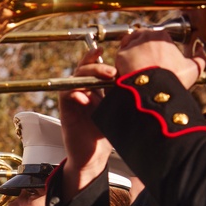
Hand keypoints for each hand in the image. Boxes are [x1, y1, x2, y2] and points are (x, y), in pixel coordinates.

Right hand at [59, 47, 116, 197]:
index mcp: (95, 90)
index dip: (97, 57)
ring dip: (87, 75)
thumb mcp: (118, 110)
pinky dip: (74, 93)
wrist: (94, 157)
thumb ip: (122, 95)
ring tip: (103, 79)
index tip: (108, 49)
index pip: (93, 67)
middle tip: (112, 72)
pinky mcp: (66, 111)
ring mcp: (74, 101)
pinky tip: (86, 99)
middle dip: (96, 66)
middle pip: (83, 69)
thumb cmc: (107, 134)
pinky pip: (65, 94)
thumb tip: (140, 78)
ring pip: (74, 78)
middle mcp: (83, 92)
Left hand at [116, 29, 203, 88]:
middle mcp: (147, 36)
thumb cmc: (175, 79)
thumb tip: (202, 50)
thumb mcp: (193, 68)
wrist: (156, 90)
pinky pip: (119, 57)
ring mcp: (133, 44)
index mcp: (162, 36)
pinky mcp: (122, 55)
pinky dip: (121, 64)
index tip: (150, 56)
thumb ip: (200, 57)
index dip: (150, 46)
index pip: (152, 36)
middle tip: (139, 61)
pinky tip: (126, 72)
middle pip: (138, 38)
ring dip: (128, 54)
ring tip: (132, 66)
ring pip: (127, 45)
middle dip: (138, 48)